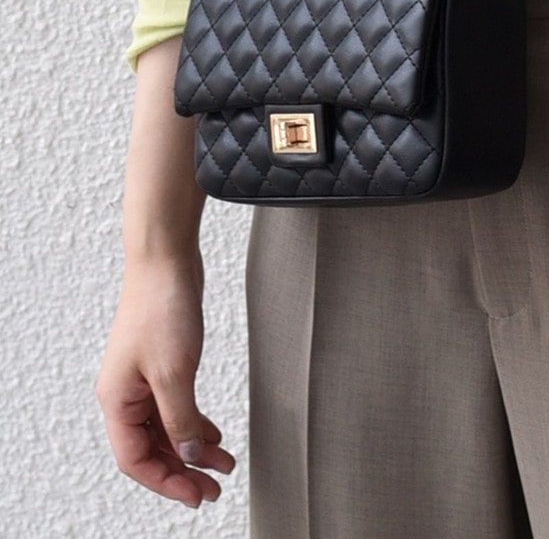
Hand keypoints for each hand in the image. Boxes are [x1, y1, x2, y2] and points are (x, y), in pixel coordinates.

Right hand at [96, 253, 234, 508]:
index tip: (196, 495)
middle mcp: (125, 394)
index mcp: (117, 400)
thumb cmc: (161, 307)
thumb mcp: (174, 371)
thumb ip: (179, 418)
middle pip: (151, 448)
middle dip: (182, 471)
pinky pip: (174, 406)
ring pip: (166, 428)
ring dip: (192, 449)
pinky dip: (193, 424)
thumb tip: (186, 456)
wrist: (166, 260)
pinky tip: (214, 435)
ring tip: (224, 465)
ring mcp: (143, 379)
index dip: (165, 482)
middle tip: (214, 489)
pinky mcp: (161, 364)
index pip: (135, 459)